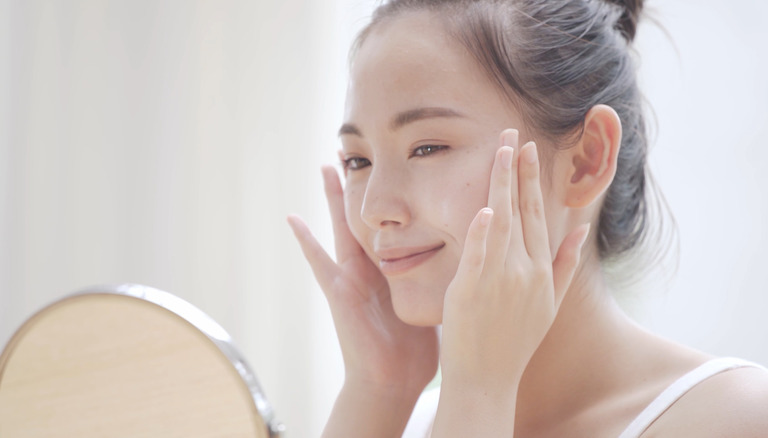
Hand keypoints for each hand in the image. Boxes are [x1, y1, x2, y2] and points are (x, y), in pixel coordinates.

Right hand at [287, 166, 438, 396]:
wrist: (392, 380)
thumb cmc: (413, 347)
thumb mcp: (431, 303)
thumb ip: (443, 279)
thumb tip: (475, 259)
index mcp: (394, 268)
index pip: (398, 223)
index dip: (401, 196)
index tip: (409, 163)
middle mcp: (371, 267)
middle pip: (370, 216)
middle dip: (366, 186)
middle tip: (363, 150)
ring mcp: (352, 278)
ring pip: (343, 228)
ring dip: (334, 198)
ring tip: (328, 165)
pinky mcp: (339, 293)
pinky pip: (319, 263)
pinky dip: (305, 242)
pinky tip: (292, 218)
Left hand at [439, 129, 589, 390]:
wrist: (487, 378)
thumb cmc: (515, 340)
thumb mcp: (549, 303)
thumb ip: (564, 264)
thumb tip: (580, 231)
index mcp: (540, 269)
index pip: (537, 214)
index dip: (532, 180)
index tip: (527, 149)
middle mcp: (524, 270)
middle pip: (521, 211)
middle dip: (517, 170)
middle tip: (512, 134)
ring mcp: (499, 280)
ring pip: (502, 224)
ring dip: (501, 185)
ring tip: (500, 151)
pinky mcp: (472, 291)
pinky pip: (479, 256)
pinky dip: (483, 233)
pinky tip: (486, 209)